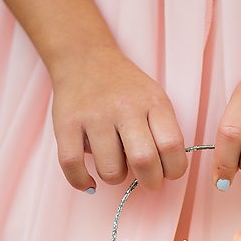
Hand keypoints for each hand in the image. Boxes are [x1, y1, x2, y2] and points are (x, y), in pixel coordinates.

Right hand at [50, 49, 187, 191]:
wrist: (85, 58)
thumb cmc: (126, 87)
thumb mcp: (154, 99)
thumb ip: (163, 131)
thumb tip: (163, 171)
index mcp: (153, 102)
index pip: (172, 145)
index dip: (174, 169)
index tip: (168, 172)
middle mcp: (125, 108)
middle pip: (144, 161)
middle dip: (150, 182)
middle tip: (146, 180)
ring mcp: (94, 116)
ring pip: (110, 170)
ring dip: (116, 178)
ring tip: (115, 166)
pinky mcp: (66, 124)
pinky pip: (72, 166)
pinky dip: (82, 182)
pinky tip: (90, 182)